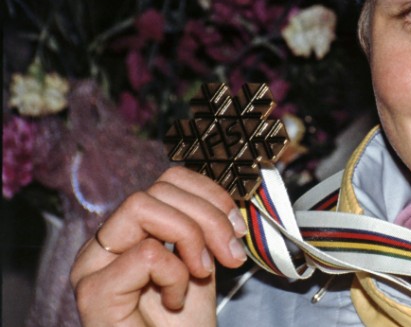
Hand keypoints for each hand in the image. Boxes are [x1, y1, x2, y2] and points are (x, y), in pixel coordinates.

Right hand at [70, 167, 248, 325]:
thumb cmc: (184, 326)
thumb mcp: (202, 262)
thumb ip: (203, 227)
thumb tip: (226, 200)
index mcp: (130, 232)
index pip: (168, 180)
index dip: (209, 193)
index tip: (236, 227)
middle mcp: (104, 244)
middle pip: (157, 188)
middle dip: (208, 216)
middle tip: (230, 255)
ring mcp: (92, 267)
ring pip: (142, 206)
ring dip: (190, 237)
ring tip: (201, 273)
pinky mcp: (92, 292)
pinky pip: (146, 253)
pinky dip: (174, 274)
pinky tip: (175, 301)